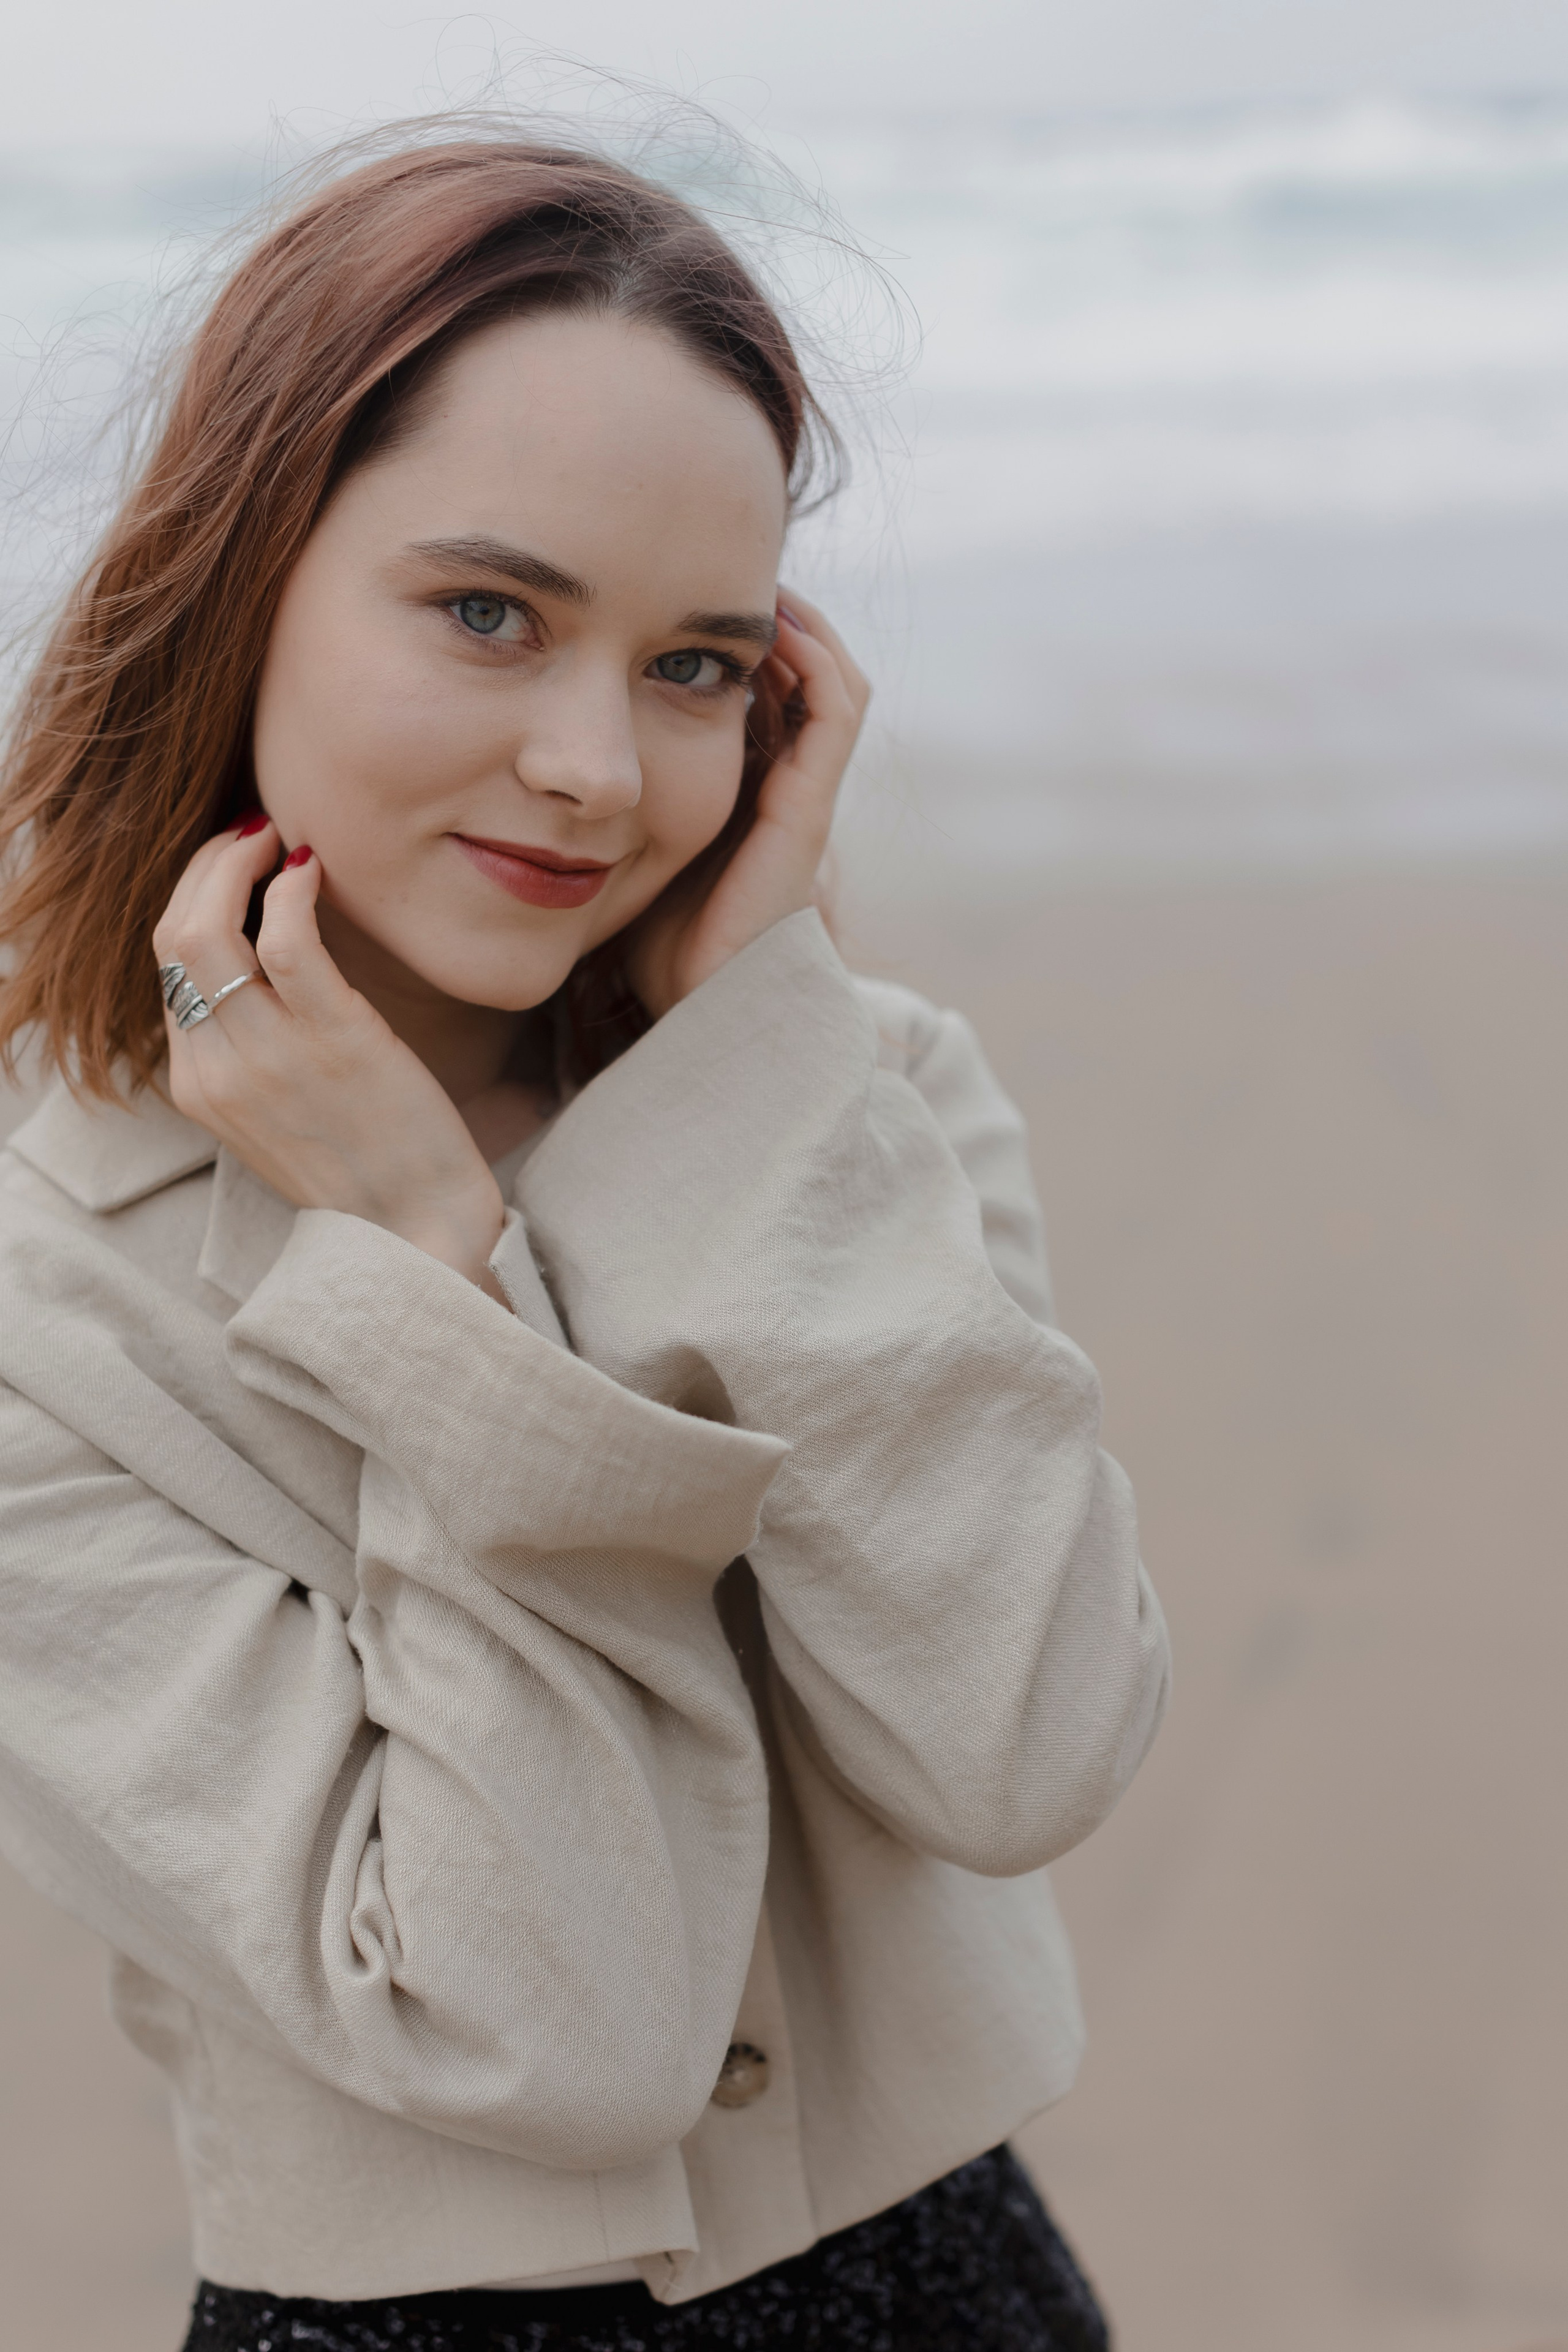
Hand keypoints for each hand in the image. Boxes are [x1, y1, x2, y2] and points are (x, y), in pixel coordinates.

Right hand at [153, 823, 505, 1286]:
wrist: (418, 1233)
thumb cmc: (367, 1168)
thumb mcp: (281, 1117)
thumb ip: (254, 1053)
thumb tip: (262, 971)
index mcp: (198, 1085)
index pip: (167, 966)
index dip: (196, 899)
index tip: (233, 867)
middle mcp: (217, 1068)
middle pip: (173, 934)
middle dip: (205, 866)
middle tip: (251, 835)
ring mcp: (268, 1055)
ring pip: (208, 926)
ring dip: (237, 861)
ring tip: (278, 838)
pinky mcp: (334, 1040)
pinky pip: (284, 938)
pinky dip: (290, 888)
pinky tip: (314, 871)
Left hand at [629, 591, 868, 1015]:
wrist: (695, 1013)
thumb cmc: (649, 948)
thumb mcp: (618, 853)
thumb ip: (605, 806)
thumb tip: (546, 752)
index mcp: (742, 796)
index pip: (760, 695)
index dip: (733, 639)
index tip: (684, 594)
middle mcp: (782, 792)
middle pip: (800, 680)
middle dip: (767, 621)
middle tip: (726, 571)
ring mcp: (803, 799)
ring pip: (828, 684)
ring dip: (801, 627)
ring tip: (757, 582)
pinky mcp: (810, 809)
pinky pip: (835, 711)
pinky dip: (816, 659)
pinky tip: (775, 624)